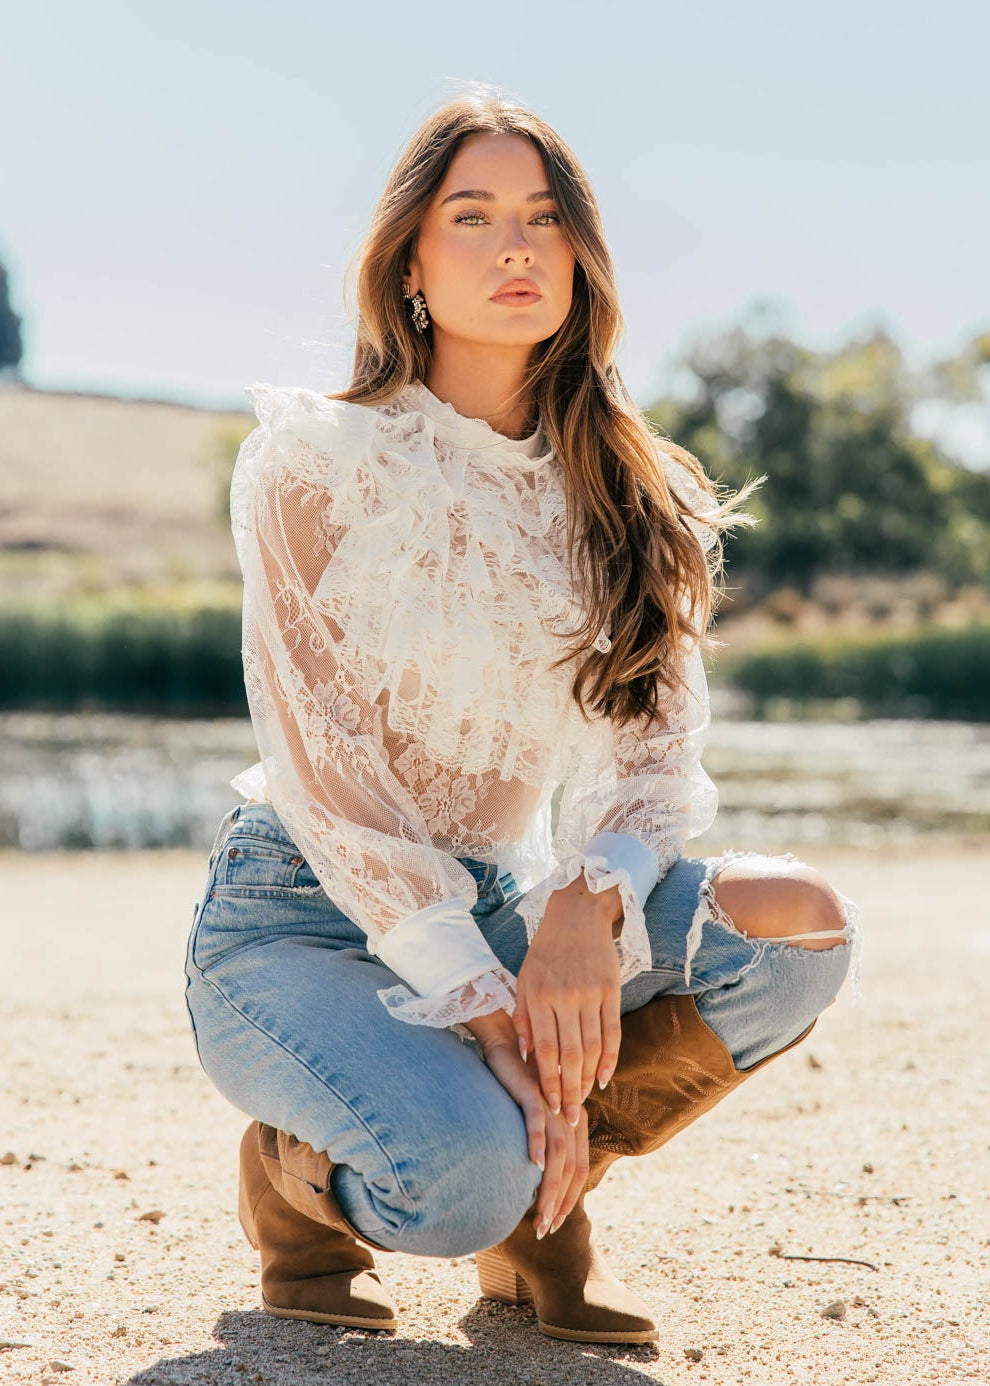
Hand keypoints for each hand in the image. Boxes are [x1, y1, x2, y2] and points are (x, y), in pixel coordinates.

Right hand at [473, 1020, 589, 1236]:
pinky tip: (532, 1165)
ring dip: (550, 1186)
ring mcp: (552, 1105)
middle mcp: (569, 1116)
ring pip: (558, 1152)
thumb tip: (540, 1187)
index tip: (556, 1223)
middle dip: (560, 1202)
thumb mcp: (537, 1124)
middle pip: (571, 1166)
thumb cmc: (517, 1094)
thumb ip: (544, 1149)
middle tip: (546, 1228)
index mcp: (575, 1125)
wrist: (507, 1051)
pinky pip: (536, 1122)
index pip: (579, 1170)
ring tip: (540, 1212)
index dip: (570, 1199)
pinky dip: (536, 1144)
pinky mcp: (532, 1093)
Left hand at [513, 875, 623, 1126]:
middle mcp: (565, 998)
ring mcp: (590, 994)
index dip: (548, 1082)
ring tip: (584, 1102)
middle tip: (570, 1118)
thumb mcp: (524, 979)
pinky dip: (610, 1057)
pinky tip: (604, 1077)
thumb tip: (524, 1056)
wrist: (577, 914)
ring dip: (588, 1079)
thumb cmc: (545, 950)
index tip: (551, 1107)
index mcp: (539, 996)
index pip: (544, 1050)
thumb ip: (522, 1017)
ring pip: (592, 1047)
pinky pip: (612, 1031)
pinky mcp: (611, 990)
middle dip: (570, 1091)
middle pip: (570, 1055)